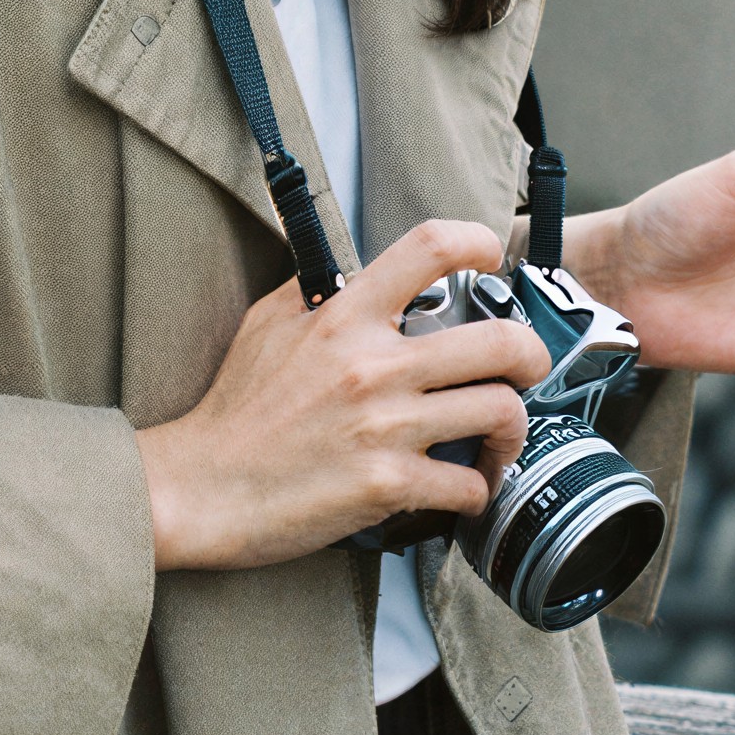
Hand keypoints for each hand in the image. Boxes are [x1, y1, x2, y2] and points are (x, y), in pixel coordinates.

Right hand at [135, 216, 555, 573]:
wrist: (203, 487)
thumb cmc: (235, 410)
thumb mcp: (267, 324)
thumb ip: (316, 293)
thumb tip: (357, 272)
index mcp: (344, 317)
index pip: (429, 248)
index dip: (477, 242)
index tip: (490, 258)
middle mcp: (373, 365)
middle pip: (501, 341)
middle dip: (531, 356)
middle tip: (524, 369)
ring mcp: (385, 426)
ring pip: (501, 413)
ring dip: (512, 430)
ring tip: (498, 438)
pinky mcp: (389, 486)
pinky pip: (470, 486)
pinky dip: (477, 491)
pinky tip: (462, 489)